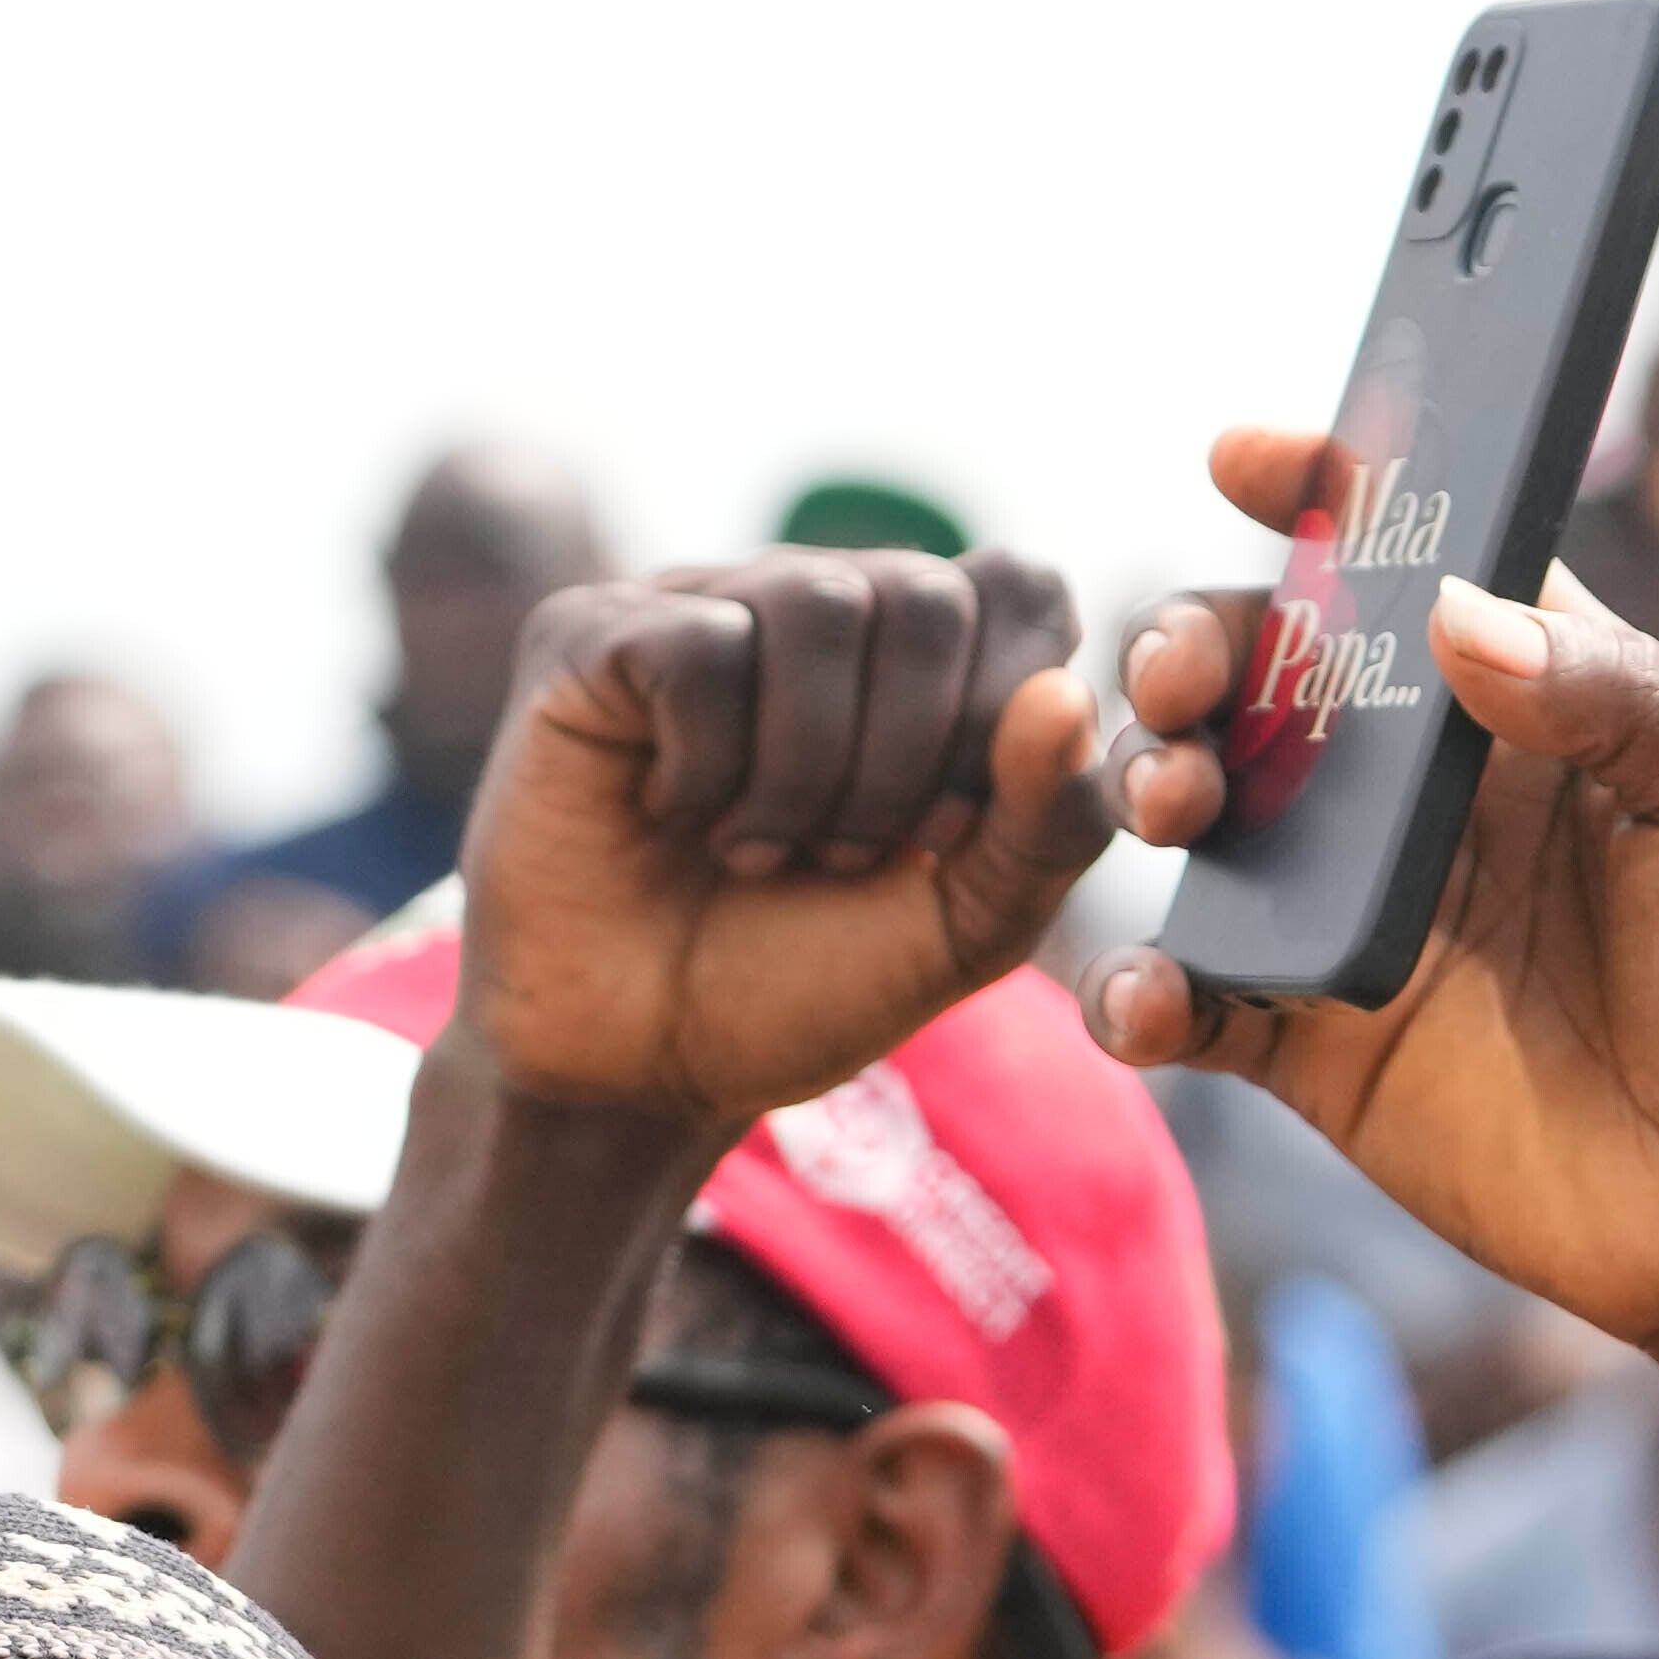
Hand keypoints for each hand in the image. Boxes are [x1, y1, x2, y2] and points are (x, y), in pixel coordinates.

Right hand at [461, 545, 1105, 1123]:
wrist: (642, 1068)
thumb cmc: (802, 984)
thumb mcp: (965, 926)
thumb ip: (1046, 823)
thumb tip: (1064, 696)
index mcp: (920, 655)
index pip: (1021, 590)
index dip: (1001, 717)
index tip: (941, 840)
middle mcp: (814, 604)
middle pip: (926, 595)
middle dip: (904, 762)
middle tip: (840, 858)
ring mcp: (700, 606)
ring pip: (815, 601)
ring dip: (805, 769)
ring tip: (757, 850)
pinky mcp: (594, 636)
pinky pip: (699, 645)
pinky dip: (708, 762)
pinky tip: (675, 813)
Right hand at [1088, 470, 1658, 1378]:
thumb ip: (1610, 688)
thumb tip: (1448, 611)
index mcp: (1523, 703)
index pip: (1403, 565)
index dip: (1320, 497)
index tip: (1246, 456)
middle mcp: (1421, 796)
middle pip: (1264, 675)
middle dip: (1195, 641)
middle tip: (1189, 672)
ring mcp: (1356, 917)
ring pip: (1202, 817)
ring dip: (1150, 782)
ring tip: (1173, 801)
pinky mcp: (1314, 1047)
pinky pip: (1193, 1006)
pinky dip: (1138, 996)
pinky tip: (1147, 999)